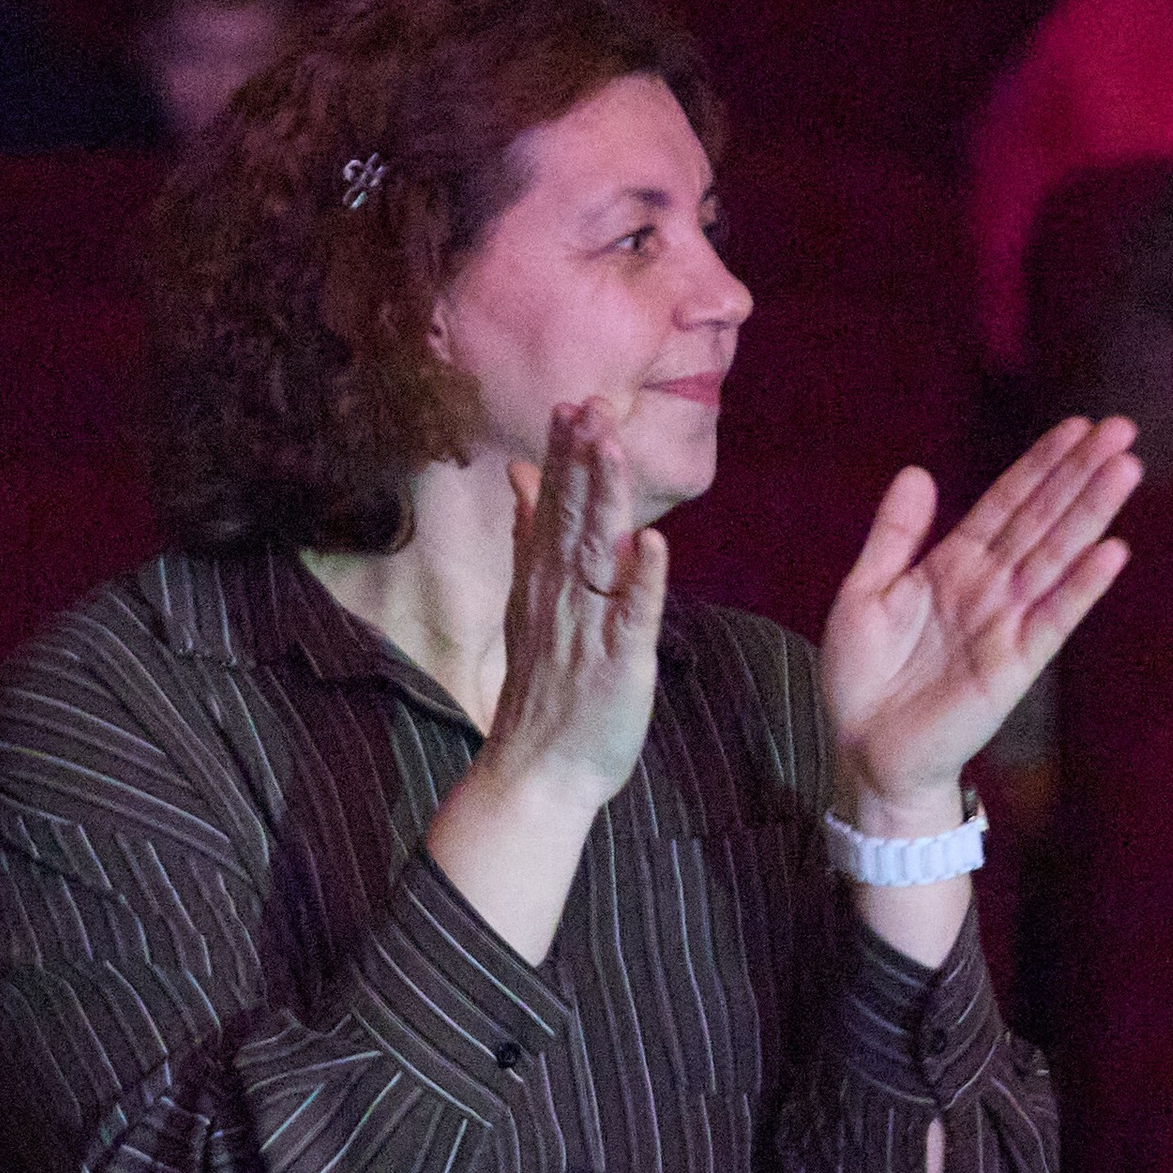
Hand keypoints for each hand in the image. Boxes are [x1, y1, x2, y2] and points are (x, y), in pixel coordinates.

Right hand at [488, 399, 667, 816]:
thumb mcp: (528, 599)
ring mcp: (590, 625)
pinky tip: (651, 543)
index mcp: (543, 578)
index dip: (564, 454)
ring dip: (607, 500)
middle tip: (593, 405)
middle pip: (573, 516)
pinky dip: (641, 581)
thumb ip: (529, 534)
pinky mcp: (619, 661)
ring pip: (598, 553)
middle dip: (583, 460)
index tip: (572, 404)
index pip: (554, 504)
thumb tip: (521, 473)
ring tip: (613, 449)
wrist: (540, 768)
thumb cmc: (545, 684)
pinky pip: (632, 615)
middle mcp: (562, 594)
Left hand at [820, 417, 1138, 811]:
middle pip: (1042, 519)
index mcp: (954, 565)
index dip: (1040, 464)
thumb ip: (894, 535)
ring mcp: (1006, 623)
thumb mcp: (864, 591)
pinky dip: (1082, 586)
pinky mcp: (1014, 666)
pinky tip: (1111, 552)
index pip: (1006, 503)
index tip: (1077, 425)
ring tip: (1125, 469)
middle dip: (1080, 473)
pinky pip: (1053, 619)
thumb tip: (918, 472)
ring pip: (1055, 556)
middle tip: (1121, 428)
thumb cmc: (863, 675)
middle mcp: (989, 587)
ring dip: (1091, 513)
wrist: (863, 750)